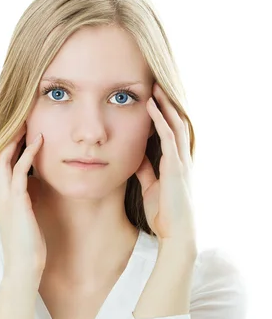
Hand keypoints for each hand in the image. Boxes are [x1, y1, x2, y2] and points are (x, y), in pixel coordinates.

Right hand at [0, 123, 46, 274]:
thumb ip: (26, 204)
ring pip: (6, 159)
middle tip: (22, 121)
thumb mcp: (26, 220)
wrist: (23, 267)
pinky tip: (39, 142)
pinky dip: (29, 154)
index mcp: (0, 199)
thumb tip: (36, 192)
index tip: (21, 134)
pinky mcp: (18, 201)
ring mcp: (6, 198)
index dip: (8, 148)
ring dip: (17, 140)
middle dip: (9, 138)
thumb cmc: (28, 247)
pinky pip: (21, 171)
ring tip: (28, 124)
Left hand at [135, 83, 196, 245]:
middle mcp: (181, 159)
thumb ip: (146, 171)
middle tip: (155, 85)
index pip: (172, 133)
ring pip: (175, 125)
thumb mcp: (151, 187)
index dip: (164, 116)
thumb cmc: (164, 213)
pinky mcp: (176, 167)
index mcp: (176, 163)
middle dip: (166, 104)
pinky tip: (150, 106)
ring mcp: (181, 162)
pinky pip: (168, 137)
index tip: (153, 100)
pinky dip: (160, 119)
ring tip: (154, 88)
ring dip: (164, 105)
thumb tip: (136, 157)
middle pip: (177, 123)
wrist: (174, 233)